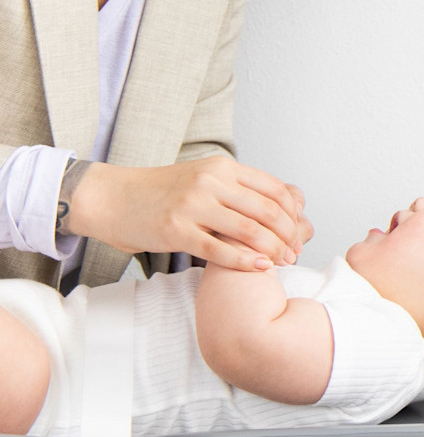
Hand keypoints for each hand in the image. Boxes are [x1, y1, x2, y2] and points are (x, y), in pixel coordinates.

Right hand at [61, 157, 313, 271]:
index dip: (293, 213)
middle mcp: (211, 182)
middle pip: (268, 210)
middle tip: (296, 252)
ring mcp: (193, 205)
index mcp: (223, 167)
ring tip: (283, 262)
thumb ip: (237, 189)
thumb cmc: (162, 192)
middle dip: (288, 234)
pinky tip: (260, 268)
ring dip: (273, 249)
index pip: (274, 189)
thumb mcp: (204, 177)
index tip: (299, 231)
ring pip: (249, 230)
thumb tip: (280, 207)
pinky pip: (220, 250)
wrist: (112, 198)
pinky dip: (245, 261)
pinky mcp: (176, 230)